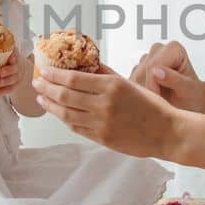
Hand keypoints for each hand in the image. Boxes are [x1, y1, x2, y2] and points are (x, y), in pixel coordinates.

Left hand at [34, 63, 180, 158]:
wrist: (167, 132)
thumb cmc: (152, 106)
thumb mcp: (130, 84)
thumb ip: (107, 75)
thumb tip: (87, 66)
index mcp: (112, 86)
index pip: (73, 79)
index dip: (54, 74)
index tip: (44, 70)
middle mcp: (104, 104)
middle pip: (65, 95)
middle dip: (46, 88)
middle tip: (37, 83)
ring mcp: (102, 123)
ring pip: (66, 114)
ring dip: (51, 105)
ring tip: (41, 98)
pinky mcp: (102, 138)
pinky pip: (76, 128)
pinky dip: (65, 119)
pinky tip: (59, 113)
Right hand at [130, 41, 204, 113]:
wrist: (189, 106)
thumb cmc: (193, 97)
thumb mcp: (188, 91)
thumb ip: (175, 80)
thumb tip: (156, 72)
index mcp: (174, 49)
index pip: (152, 66)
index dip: (154, 87)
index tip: (162, 103)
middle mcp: (158, 50)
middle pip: (141, 72)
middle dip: (147, 92)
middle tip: (161, 105)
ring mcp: (146, 60)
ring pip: (133, 79)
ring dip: (142, 95)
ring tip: (158, 102)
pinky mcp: (136, 72)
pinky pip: (128, 85)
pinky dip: (137, 95)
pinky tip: (151, 101)